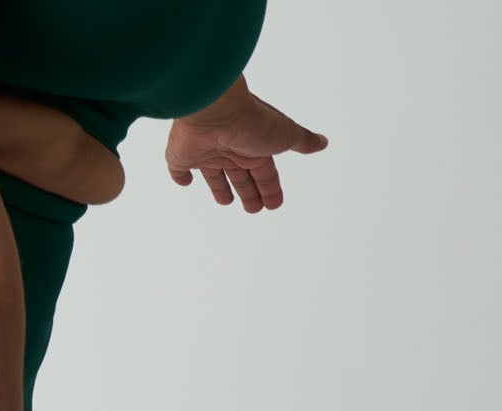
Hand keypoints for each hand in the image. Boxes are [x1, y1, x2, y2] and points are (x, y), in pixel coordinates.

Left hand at [167, 80, 327, 212]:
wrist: (216, 110)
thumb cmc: (251, 121)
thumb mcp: (284, 134)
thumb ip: (301, 141)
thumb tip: (323, 142)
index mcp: (255, 147)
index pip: (265, 173)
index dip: (270, 189)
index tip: (274, 204)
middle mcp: (231, 149)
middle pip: (242, 177)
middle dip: (250, 192)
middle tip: (254, 209)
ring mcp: (206, 151)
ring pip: (215, 175)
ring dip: (220, 188)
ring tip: (226, 201)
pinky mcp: (182, 154)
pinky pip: (178, 168)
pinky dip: (180, 176)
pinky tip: (184, 181)